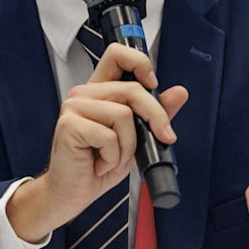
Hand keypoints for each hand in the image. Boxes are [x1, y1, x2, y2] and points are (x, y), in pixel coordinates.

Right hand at [6, 43, 187, 241]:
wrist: (72, 194)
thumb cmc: (99, 166)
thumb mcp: (136, 139)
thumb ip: (155, 114)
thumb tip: (179, 93)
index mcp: (99, 91)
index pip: (117, 54)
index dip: (139, 62)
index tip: (153, 84)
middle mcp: (84, 93)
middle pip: (132, 89)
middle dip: (155, 117)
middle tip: (163, 138)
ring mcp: (74, 107)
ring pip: (123, 115)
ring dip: (128, 146)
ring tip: (112, 158)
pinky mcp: (69, 125)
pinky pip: (109, 137)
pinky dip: (113, 158)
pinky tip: (99, 163)